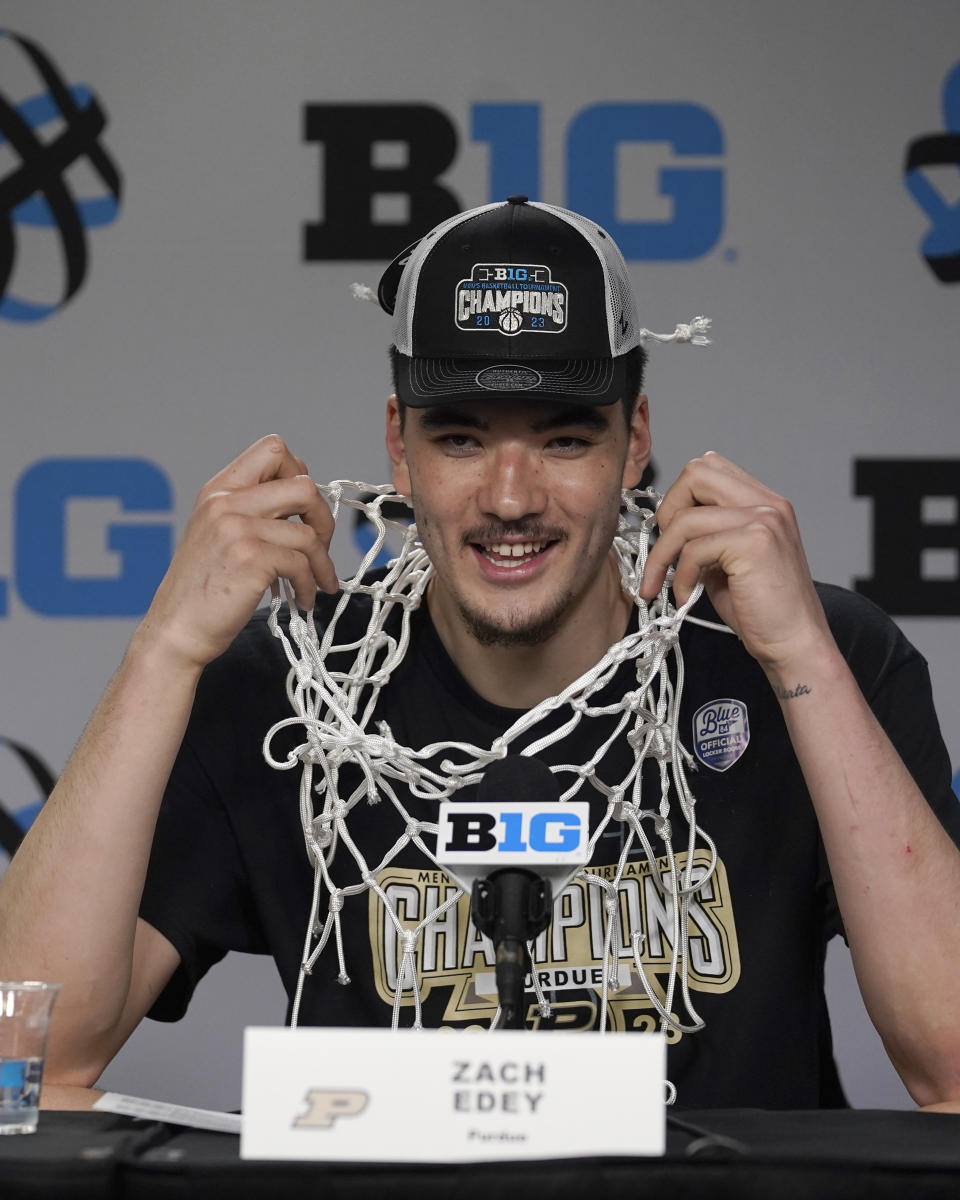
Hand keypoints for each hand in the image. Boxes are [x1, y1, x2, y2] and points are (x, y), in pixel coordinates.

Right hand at [136, 435, 336, 670]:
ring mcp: (237, 529)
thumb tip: (305, 494)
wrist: (175, 631)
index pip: (272, 449)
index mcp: (218, 491)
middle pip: (303, 485)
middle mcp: (225, 503)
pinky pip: (302, 563)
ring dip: (322, 563)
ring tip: (316, 583)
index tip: (302, 509)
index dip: (299, 474)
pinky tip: (301, 599)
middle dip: (323, 518)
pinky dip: (310, 584)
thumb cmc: (202, 590)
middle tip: (318, 548)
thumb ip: (250, 510)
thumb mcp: (217, 534)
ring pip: (309, 532)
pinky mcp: (250, 559)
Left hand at [639, 452, 833, 675]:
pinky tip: (686, 595)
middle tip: (666, 550)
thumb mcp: (730, 561)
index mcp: (765, 502)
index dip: (680, 497)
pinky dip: (680, 575)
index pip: (710, 467)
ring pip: (685, 516)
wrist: (795, 644)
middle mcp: (768, 503)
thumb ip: (707, 535)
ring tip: (664, 584)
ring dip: (663, 553)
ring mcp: (764, 519)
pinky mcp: (754, 543)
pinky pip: (694, 548)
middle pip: (695, 472)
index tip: (670, 534)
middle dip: (667, 511)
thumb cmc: (763, 610)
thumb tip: (667, 525)